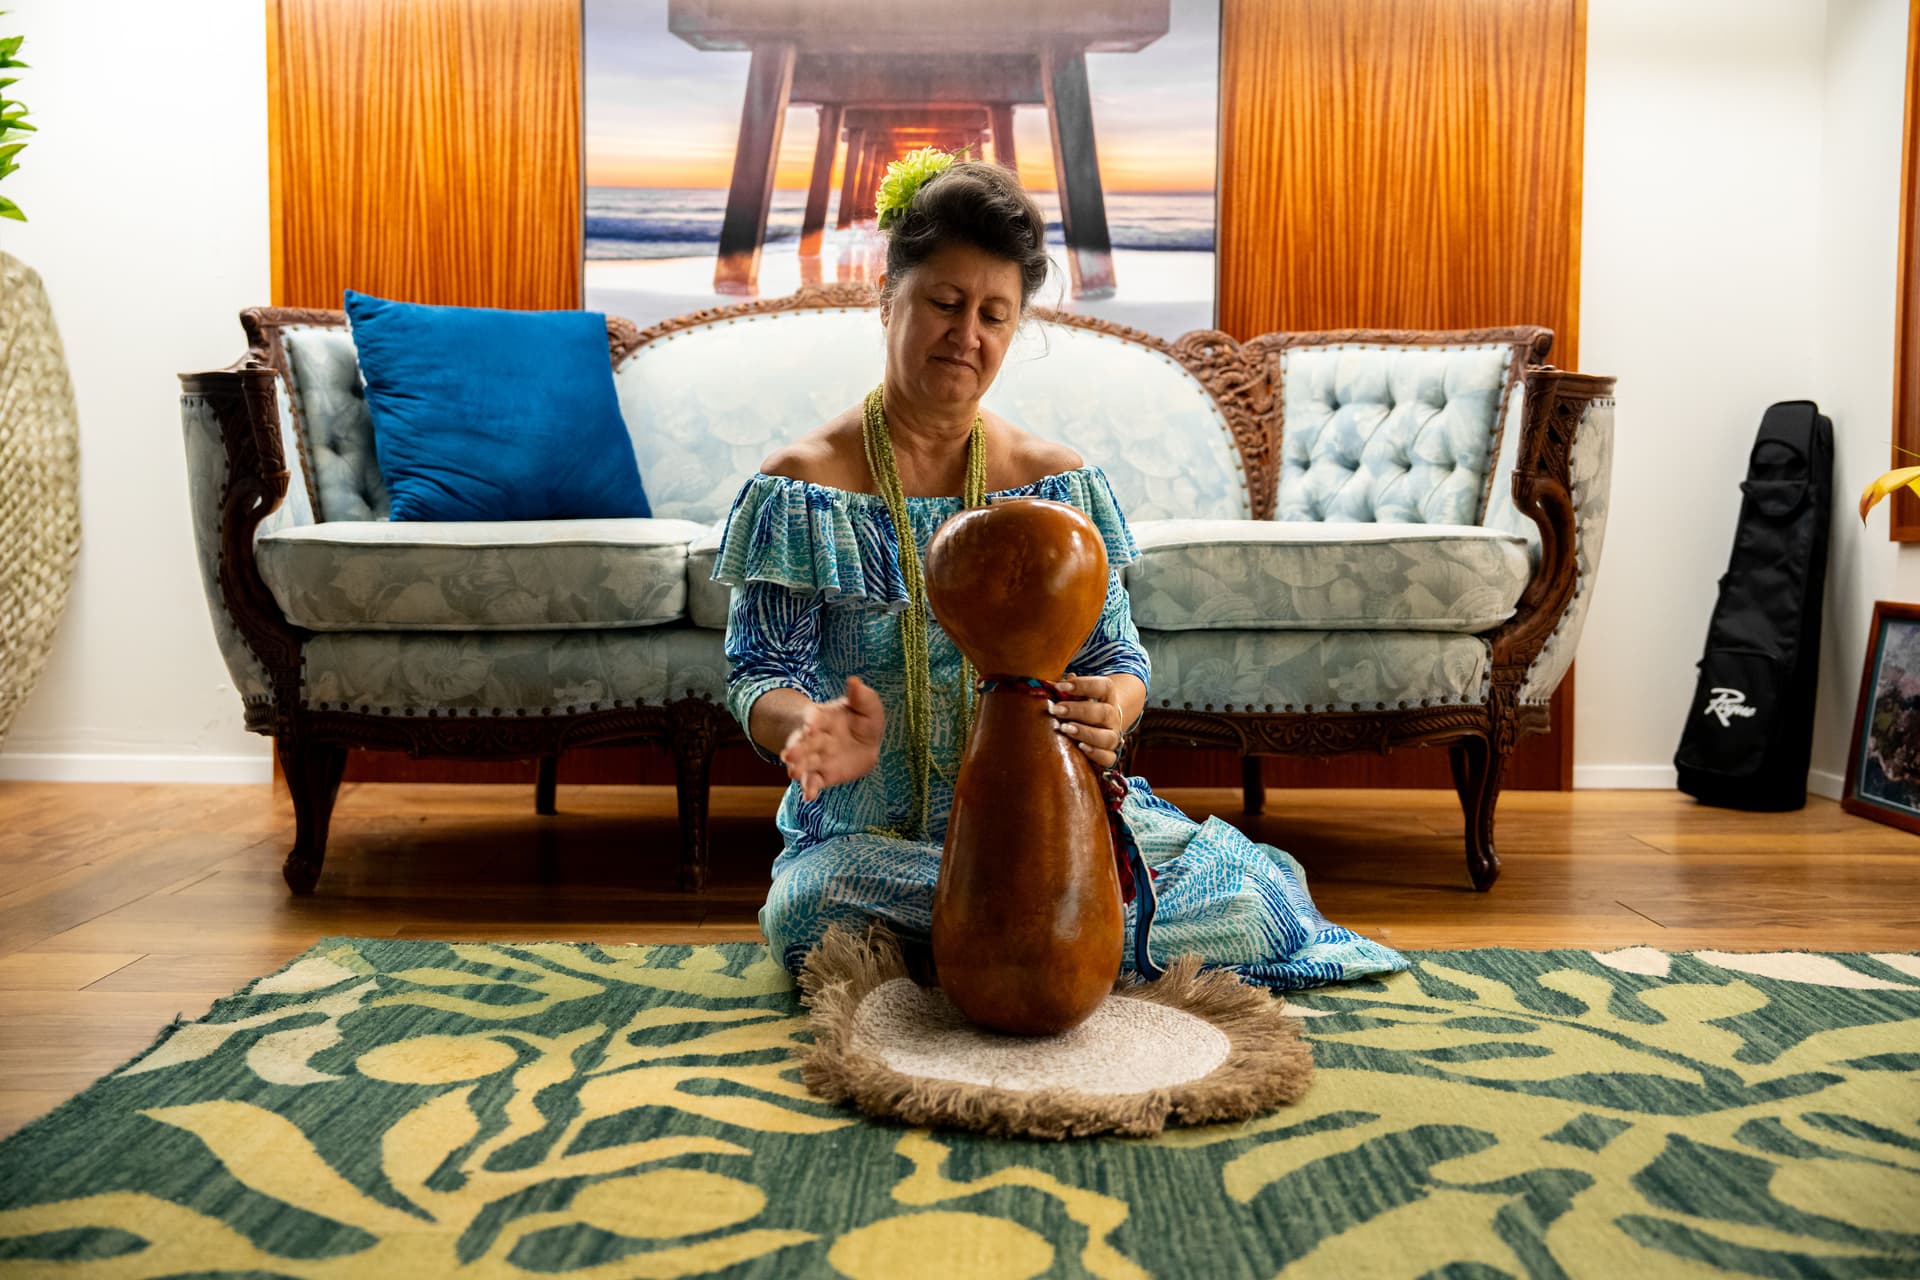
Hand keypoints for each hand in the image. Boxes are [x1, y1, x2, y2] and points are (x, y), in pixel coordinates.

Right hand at [781, 675, 884, 801]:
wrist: (863, 744)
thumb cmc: (862, 721)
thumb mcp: (867, 706)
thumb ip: (861, 696)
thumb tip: (854, 681)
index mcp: (824, 718)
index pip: (814, 717)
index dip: (812, 720)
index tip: (811, 724)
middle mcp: (816, 738)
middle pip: (803, 743)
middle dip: (796, 748)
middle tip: (788, 754)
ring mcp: (817, 758)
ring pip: (804, 763)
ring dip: (797, 768)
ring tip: (793, 774)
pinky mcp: (823, 775)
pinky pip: (814, 782)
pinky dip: (809, 789)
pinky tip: (808, 797)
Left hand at [1047, 672, 1126, 769]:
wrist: (1098, 725)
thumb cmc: (1080, 707)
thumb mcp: (1075, 695)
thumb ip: (1066, 690)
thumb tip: (1053, 685)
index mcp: (1108, 697)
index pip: (1103, 686)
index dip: (1083, 685)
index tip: (1060, 686)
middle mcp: (1113, 717)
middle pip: (1104, 712)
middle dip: (1078, 710)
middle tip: (1056, 710)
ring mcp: (1112, 737)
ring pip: (1108, 737)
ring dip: (1085, 733)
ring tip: (1065, 729)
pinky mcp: (1109, 755)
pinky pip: (1108, 758)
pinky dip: (1096, 753)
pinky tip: (1081, 747)